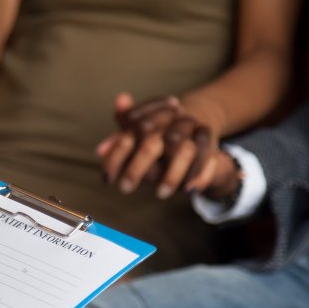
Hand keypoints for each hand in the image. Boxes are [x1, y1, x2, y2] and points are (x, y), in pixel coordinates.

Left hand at [96, 93, 236, 199]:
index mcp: (148, 113)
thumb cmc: (159, 138)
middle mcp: (168, 116)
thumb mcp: (138, 139)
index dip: (116, 154)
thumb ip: (119, 143)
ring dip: (172, 174)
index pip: (126, 133)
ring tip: (160, 194)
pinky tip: (188, 191)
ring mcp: (190, 125)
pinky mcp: (207, 136)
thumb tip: (100, 151)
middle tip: (125, 189)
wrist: (197, 128)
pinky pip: (205, 154)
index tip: (107, 178)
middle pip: (151, 140)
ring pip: (182, 149)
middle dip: (137, 166)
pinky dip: (199, 173)